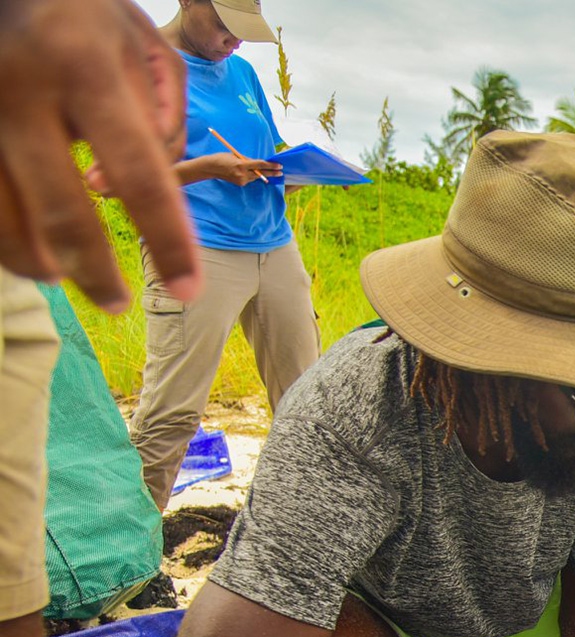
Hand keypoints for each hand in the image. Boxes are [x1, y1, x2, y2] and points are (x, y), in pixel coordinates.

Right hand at [0, 0, 200, 308]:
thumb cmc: (81, 12)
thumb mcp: (139, 41)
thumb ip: (162, 111)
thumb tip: (136, 184)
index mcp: (84, 64)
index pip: (138, 170)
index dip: (167, 237)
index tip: (188, 287)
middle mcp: (20, 87)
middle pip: (60, 208)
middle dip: (94, 272)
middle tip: (117, 302)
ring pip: (1, 215)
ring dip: (35, 261)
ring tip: (63, 275)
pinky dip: (3, 233)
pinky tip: (25, 245)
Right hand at [201, 152, 280, 185]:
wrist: (211, 168)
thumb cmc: (223, 158)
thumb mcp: (236, 156)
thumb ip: (248, 160)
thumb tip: (259, 163)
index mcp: (241, 165)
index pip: (260, 165)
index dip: (270, 165)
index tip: (279, 165)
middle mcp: (242, 174)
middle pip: (261, 173)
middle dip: (272, 173)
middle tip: (281, 172)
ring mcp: (241, 180)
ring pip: (256, 176)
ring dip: (261, 173)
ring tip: (267, 170)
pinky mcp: (241, 184)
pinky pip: (250, 179)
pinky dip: (252, 175)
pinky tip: (250, 172)